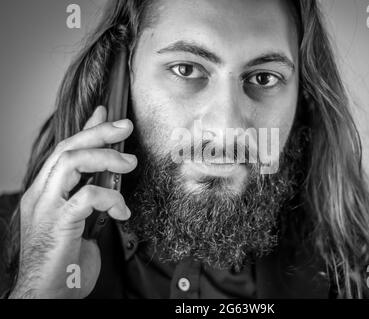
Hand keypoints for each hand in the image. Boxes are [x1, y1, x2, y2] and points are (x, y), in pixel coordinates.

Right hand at [9, 106, 136, 297]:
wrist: (48, 295)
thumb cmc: (66, 260)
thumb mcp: (82, 221)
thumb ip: (92, 195)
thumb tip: (110, 176)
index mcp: (46, 192)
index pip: (65, 150)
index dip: (87, 129)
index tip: (107, 113)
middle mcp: (42, 194)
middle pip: (68, 149)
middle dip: (99, 132)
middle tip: (125, 126)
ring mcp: (47, 208)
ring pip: (71, 162)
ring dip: (106, 158)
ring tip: (129, 163)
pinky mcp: (58, 224)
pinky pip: (87, 197)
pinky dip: (110, 199)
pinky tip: (122, 211)